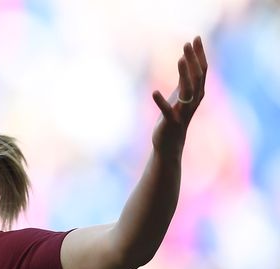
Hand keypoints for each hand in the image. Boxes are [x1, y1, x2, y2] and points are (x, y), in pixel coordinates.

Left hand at [151, 36, 206, 154]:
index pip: (202, 70)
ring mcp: (182, 112)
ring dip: (184, 74)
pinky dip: (161, 101)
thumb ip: (184, 78)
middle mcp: (193, 101)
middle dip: (193, 59)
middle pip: (197, 77)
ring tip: (180, 59)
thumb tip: (185, 57)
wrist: (170, 143)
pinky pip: (166, 110)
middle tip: (187, 43)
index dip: (200, 54)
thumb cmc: (174, 116)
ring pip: (187, 91)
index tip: (196, 37)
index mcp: (196, 93)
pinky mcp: (170, 122)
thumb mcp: (180, 95)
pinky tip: (154, 92)